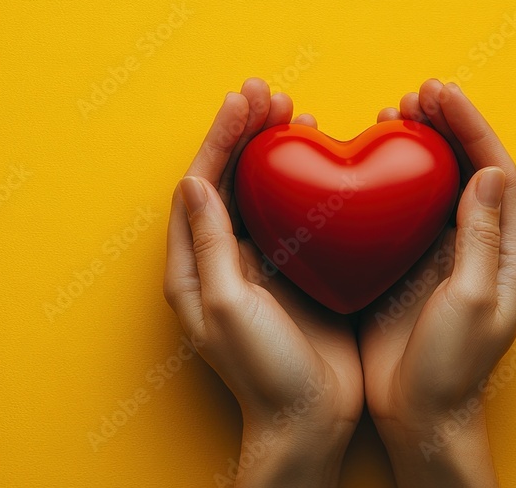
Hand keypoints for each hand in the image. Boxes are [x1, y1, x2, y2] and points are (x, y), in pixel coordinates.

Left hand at [163, 79, 362, 487]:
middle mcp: (220, 257)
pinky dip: (304, 181)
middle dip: (244, 133)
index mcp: (192, 266)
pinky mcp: (294, 270)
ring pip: (261, 190)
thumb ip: (210, 246)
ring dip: (273, 149)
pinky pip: (294, 213)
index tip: (244, 101)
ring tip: (294, 112)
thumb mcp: (228, 309)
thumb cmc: (262, 372)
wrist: (307, 420)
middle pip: (228, 178)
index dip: (219, 140)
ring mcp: (258, 262)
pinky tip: (323, 159)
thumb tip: (194, 183)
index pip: (200, 185)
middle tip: (270, 94)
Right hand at [360, 80, 515, 486]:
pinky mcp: (404, 267)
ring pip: (432, 185)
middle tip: (413, 96)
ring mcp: (438, 256)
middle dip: (445, 126)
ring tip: (390, 115)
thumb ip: (480, 238)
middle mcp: (475, 247)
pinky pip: (398, 212)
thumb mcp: (471, 302)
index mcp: (504, 254)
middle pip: (466, 169)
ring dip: (416, 147)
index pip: (496, 174)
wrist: (418, 416)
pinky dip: (385, 182)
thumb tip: (485, 173)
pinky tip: (362, 166)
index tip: (440, 95)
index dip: (471, 129)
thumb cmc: (450, 369)